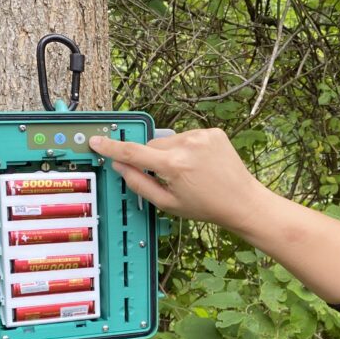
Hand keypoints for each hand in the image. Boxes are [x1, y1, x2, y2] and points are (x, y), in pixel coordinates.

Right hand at [88, 127, 268, 232]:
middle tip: (168, 178)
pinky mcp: (212, 131)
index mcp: (174, 165)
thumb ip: (140, 184)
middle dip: (152, 159)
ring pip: (169, 141)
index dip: (112, 147)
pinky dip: (187, 148)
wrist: (242, 201)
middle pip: (151, 146)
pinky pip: (187, 136)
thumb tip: (121, 166)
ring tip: (189, 172)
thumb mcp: (168, 204)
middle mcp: (187, 145)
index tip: (97, 141)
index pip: (133, 152)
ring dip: (171, 153)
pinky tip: (200, 164)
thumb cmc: (207, 206)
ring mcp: (201, 135)